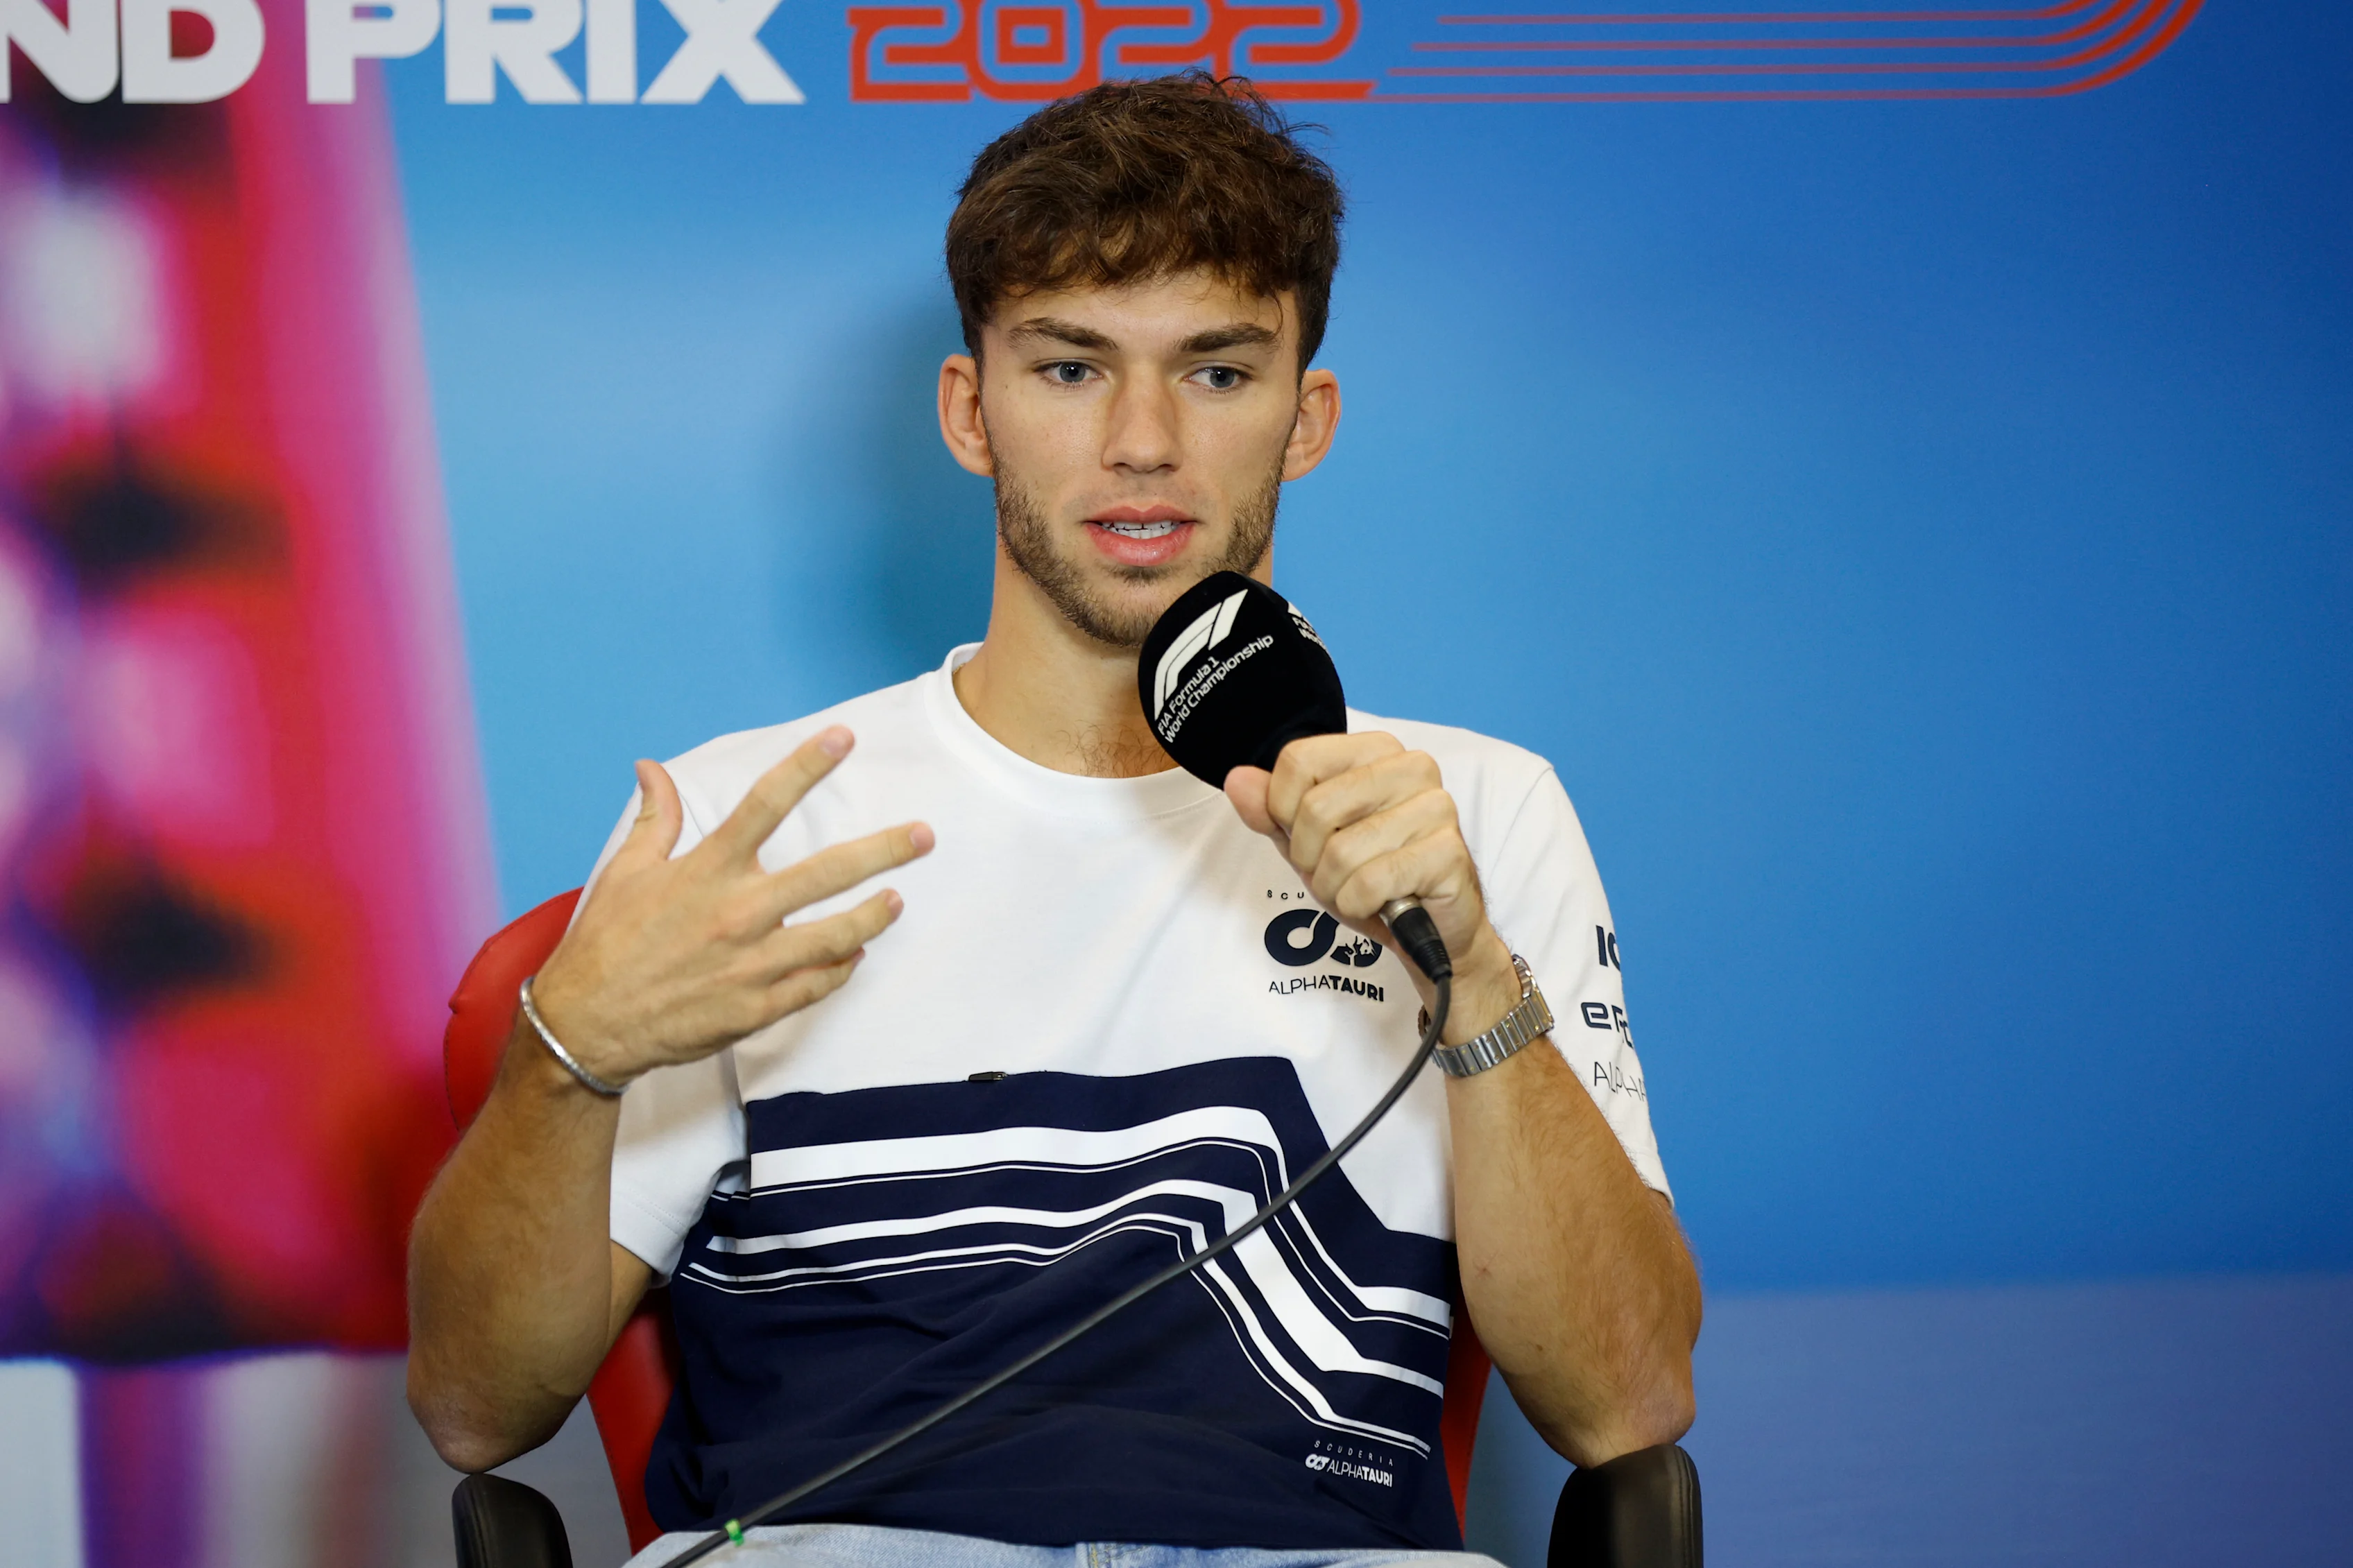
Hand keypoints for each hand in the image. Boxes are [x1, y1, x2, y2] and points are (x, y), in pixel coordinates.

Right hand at [529, 727, 932, 1085]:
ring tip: (896, 899)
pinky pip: (816, 985)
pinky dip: (841, 968)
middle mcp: (737, 913)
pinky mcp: (756, 1008)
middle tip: (924, 836)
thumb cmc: (604, 944)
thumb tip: (651, 768)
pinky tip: (856, 954)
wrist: (587, 1026)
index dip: (807, 765)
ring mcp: (752, 964)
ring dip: (874, 915)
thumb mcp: (625, 872)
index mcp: (707, 872)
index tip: (843, 737)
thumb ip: (656, 819)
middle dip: (884, 851)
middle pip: (827, 872)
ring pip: (836, 936)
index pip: (765, 804)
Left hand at [1225, 732, 1518, 1035]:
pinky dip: (1360, 905)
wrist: (1431, 928)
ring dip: (1335, 888)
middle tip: (1337, 872)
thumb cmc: (1372, 877)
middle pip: (1315, 808)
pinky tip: (1380, 904)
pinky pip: (1370, 882)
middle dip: (1310, 858)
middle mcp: (1413, 767)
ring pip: (1341, 851)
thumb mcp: (1310, 842)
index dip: (1283, 811)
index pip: (1299, 760)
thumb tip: (1237, 779)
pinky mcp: (1449, 852)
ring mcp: (1436, 807)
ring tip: (1360, 889)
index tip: (1307, 836)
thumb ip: (1272, 811)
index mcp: (1377, 750)